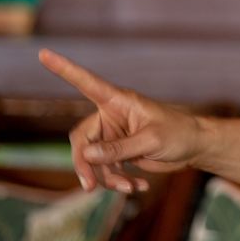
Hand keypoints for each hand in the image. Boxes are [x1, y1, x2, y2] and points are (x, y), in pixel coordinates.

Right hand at [38, 49, 205, 193]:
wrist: (196, 147)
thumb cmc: (179, 133)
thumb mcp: (151, 140)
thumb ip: (119, 148)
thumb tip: (86, 154)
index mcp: (118, 101)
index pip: (86, 83)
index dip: (64, 69)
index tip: (43, 53)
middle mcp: (111, 116)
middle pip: (81, 140)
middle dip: (85, 164)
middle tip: (90, 186)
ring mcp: (113, 135)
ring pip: (92, 160)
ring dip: (106, 177)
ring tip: (130, 187)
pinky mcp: (118, 152)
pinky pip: (105, 169)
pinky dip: (118, 181)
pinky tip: (137, 187)